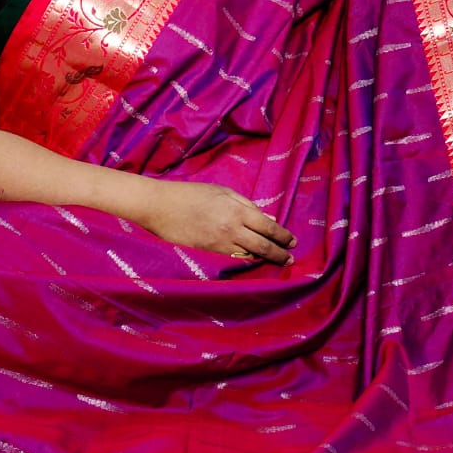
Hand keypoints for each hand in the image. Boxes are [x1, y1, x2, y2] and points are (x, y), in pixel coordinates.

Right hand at [140, 180, 295, 264]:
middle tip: (289, 258)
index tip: (292, 241)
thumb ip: (245, 204)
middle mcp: (232, 229)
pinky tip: (253, 260)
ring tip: (276, 261)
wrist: (160, 206)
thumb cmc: (190, 194)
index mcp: (237, 211)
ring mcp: (220, 243)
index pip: (268, 227)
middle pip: (263, 245)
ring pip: (250, 255)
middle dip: (279, 253)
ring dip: (265, 258)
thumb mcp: (221, 192)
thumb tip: (267, 217)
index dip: (282, 236)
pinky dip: (247, 260)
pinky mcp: (209, 251)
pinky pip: (234, 258)